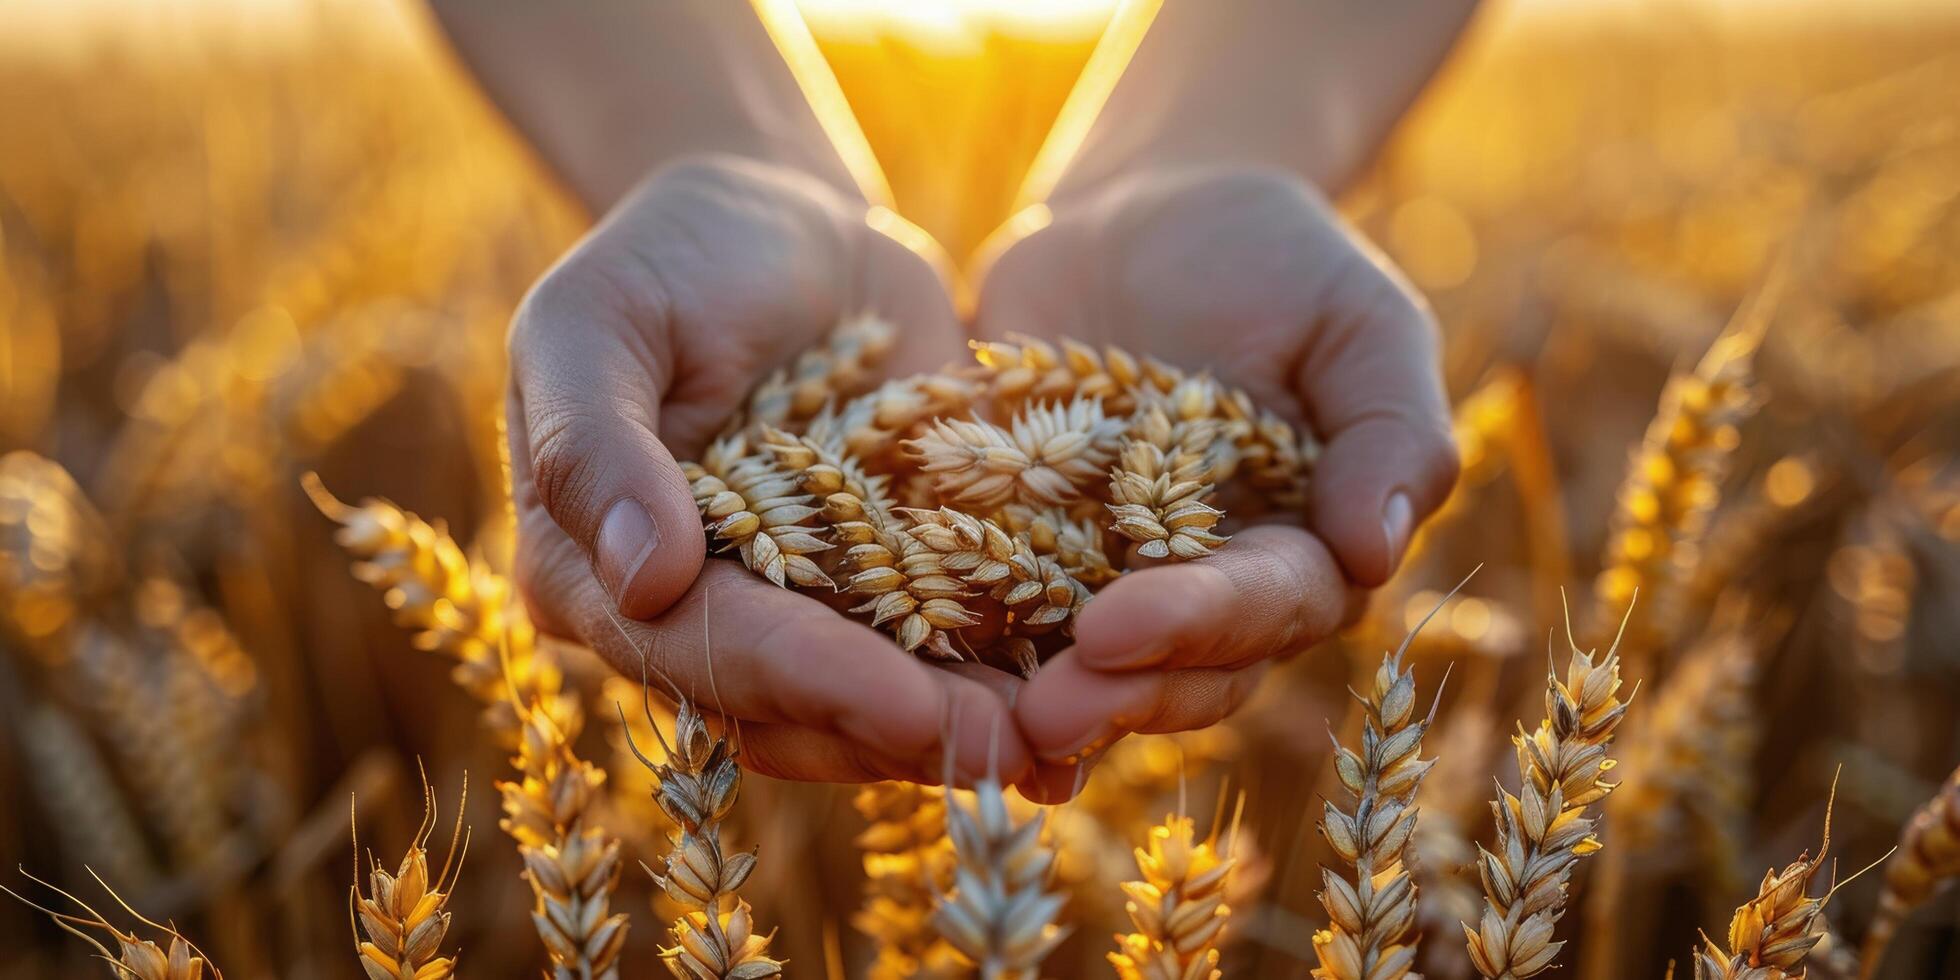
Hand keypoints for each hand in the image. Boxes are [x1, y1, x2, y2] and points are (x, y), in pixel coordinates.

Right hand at [507, 154, 1030, 785]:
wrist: (779, 223)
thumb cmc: (666, 259)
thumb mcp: (596, 322)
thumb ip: (598, 445)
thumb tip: (642, 579)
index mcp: (593, 576)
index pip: (703, 648)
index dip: (805, 680)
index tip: (902, 702)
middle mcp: (693, 621)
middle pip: (794, 706)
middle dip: (904, 730)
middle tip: (1009, 748)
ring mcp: (795, 613)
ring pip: (870, 704)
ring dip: (963, 728)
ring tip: (1060, 744)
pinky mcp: (884, 590)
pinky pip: (941, 649)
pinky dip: (1004, 678)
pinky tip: (1083, 705)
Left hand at [974, 166, 1458, 799]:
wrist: (1148, 212)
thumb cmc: (1278, 262)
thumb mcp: (1358, 322)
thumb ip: (1389, 428)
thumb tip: (1377, 549)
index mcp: (1298, 552)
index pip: (1264, 609)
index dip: (1196, 625)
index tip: (1117, 626)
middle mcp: (1204, 590)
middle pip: (1176, 668)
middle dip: (1112, 692)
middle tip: (1044, 712)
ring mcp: (1104, 580)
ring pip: (1085, 670)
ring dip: (1037, 702)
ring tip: (981, 725)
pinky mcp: (1015, 553)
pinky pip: (989, 615)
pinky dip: (961, 657)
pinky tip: (911, 684)